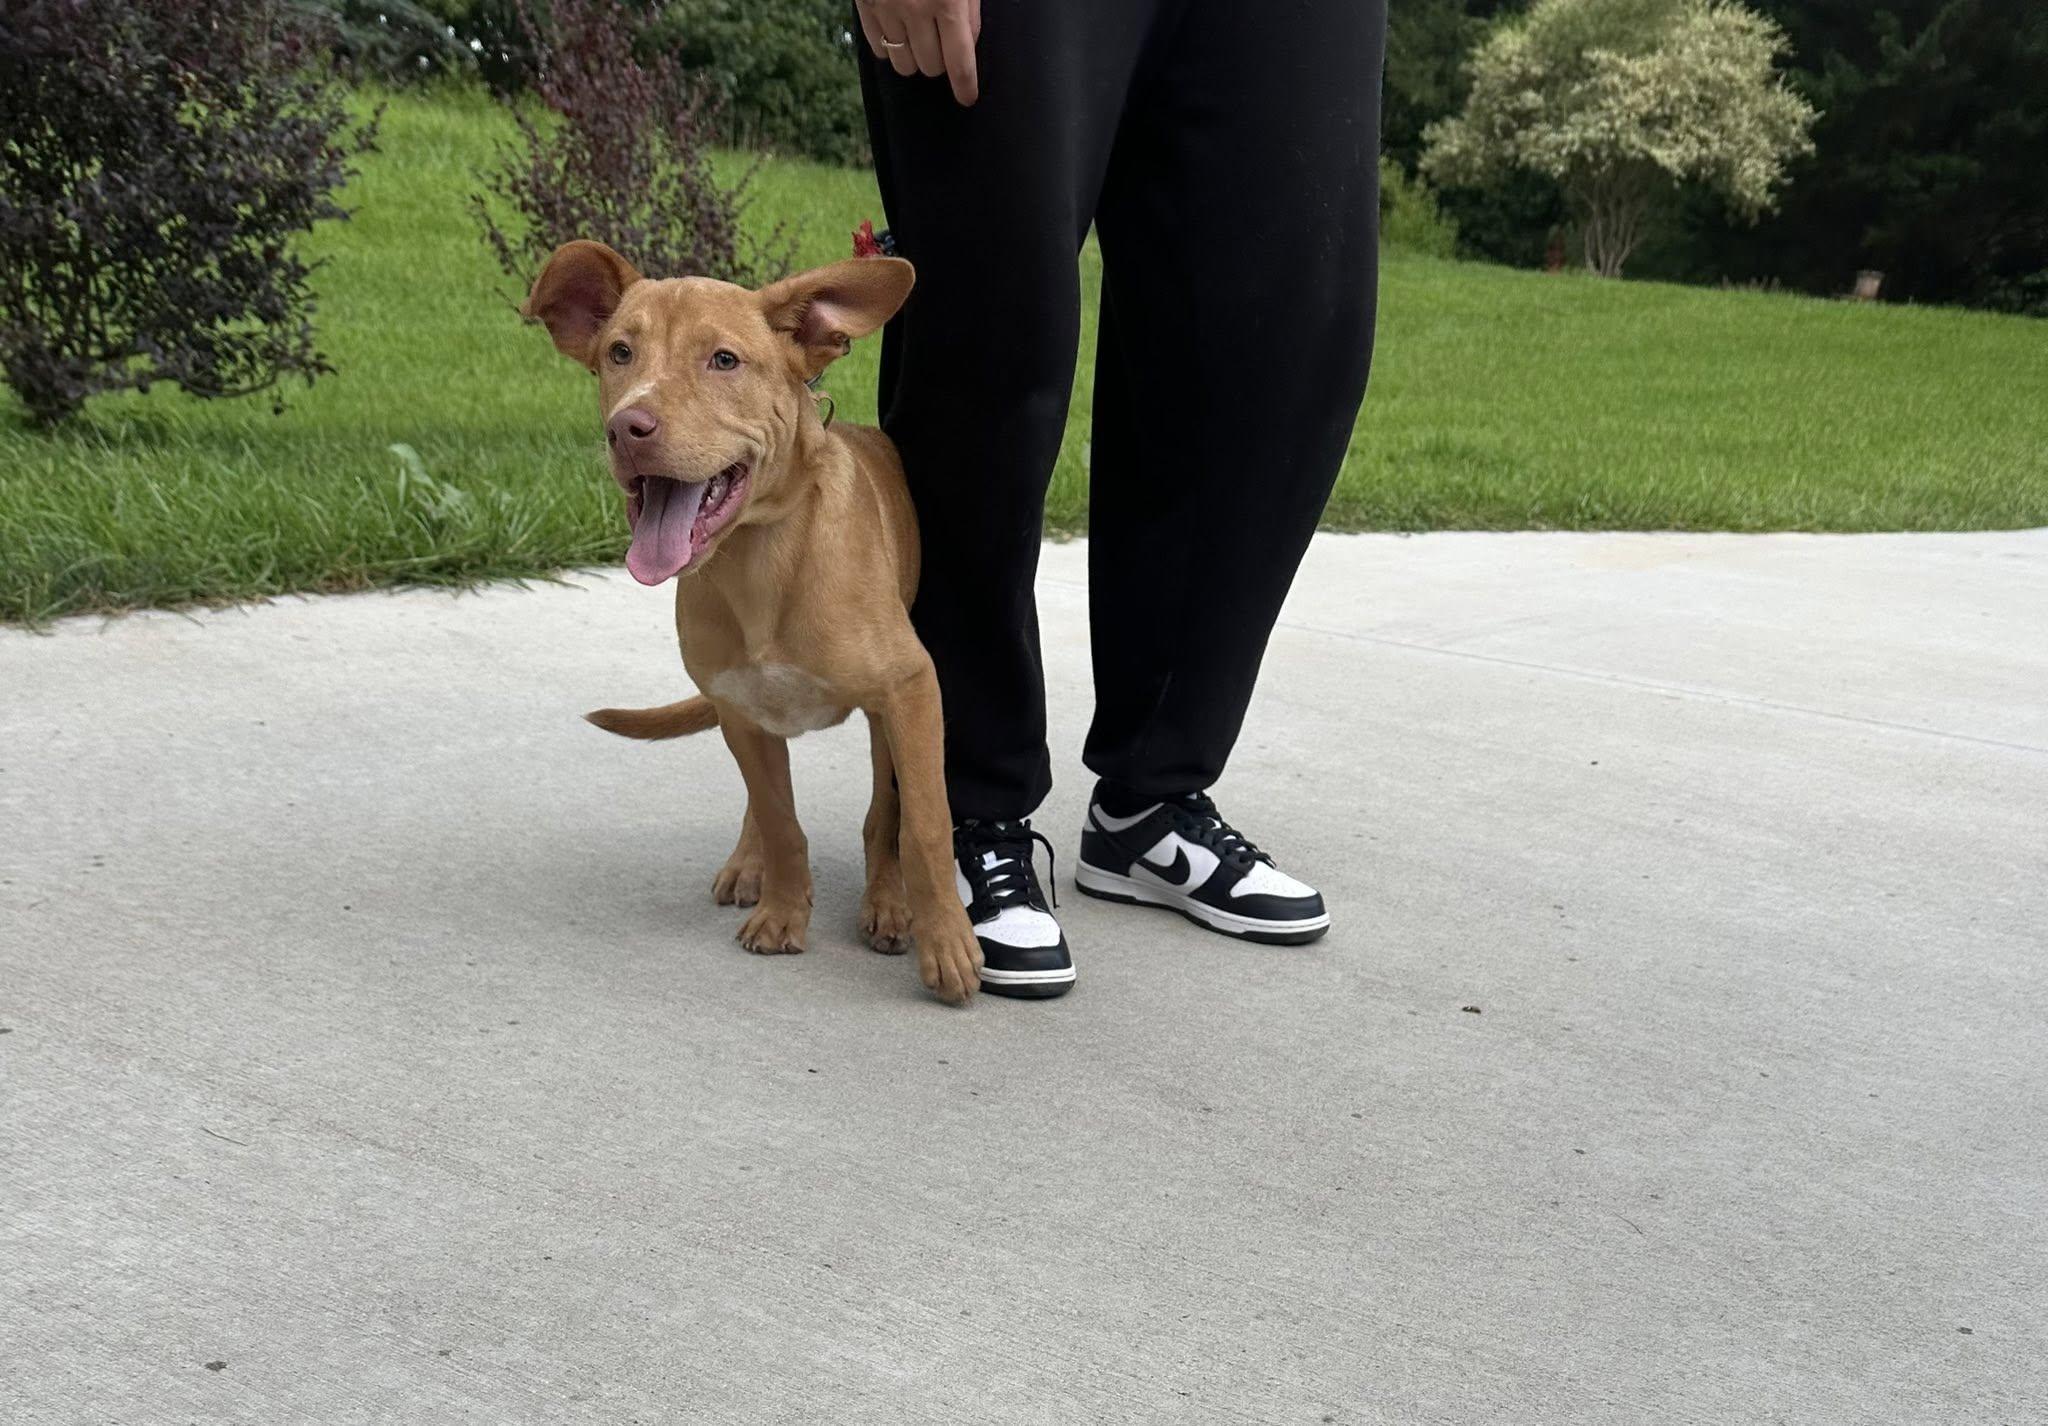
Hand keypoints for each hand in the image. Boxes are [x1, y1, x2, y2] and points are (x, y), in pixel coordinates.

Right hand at [855, 0, 982, 106]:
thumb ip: (969, 13)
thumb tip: (967, 48)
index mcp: (948, 2)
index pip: (959, 61)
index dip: (965, 86)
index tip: (967, 98)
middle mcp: (916, 10)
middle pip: (931, 66)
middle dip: (940, 62)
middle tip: (941, 43)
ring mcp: (887, 9)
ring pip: (904, 64)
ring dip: (914, 60)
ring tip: (918, 39)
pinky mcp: (866, 6)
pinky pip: (878, 49)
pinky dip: (890, 50)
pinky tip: (898, 34)